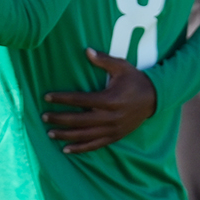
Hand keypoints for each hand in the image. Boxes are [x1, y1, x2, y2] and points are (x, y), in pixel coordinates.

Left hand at [40, 49, 156, 153]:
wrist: (155, 99)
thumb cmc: (135, 80)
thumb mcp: (122, 67)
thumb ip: (103, 60)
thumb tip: (86, 50)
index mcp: (109, 99)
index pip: (80, 100)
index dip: (62, 99)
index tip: (46, 97)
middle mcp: (110, 117)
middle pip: (79, 120)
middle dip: (59, 119)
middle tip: (43, 116)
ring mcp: (113, 129)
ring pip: (85, 135)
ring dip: (66, 135)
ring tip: (49, 133)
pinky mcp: (115, 136)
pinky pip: (95, 145)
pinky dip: (80, 148)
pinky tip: (66, 149)